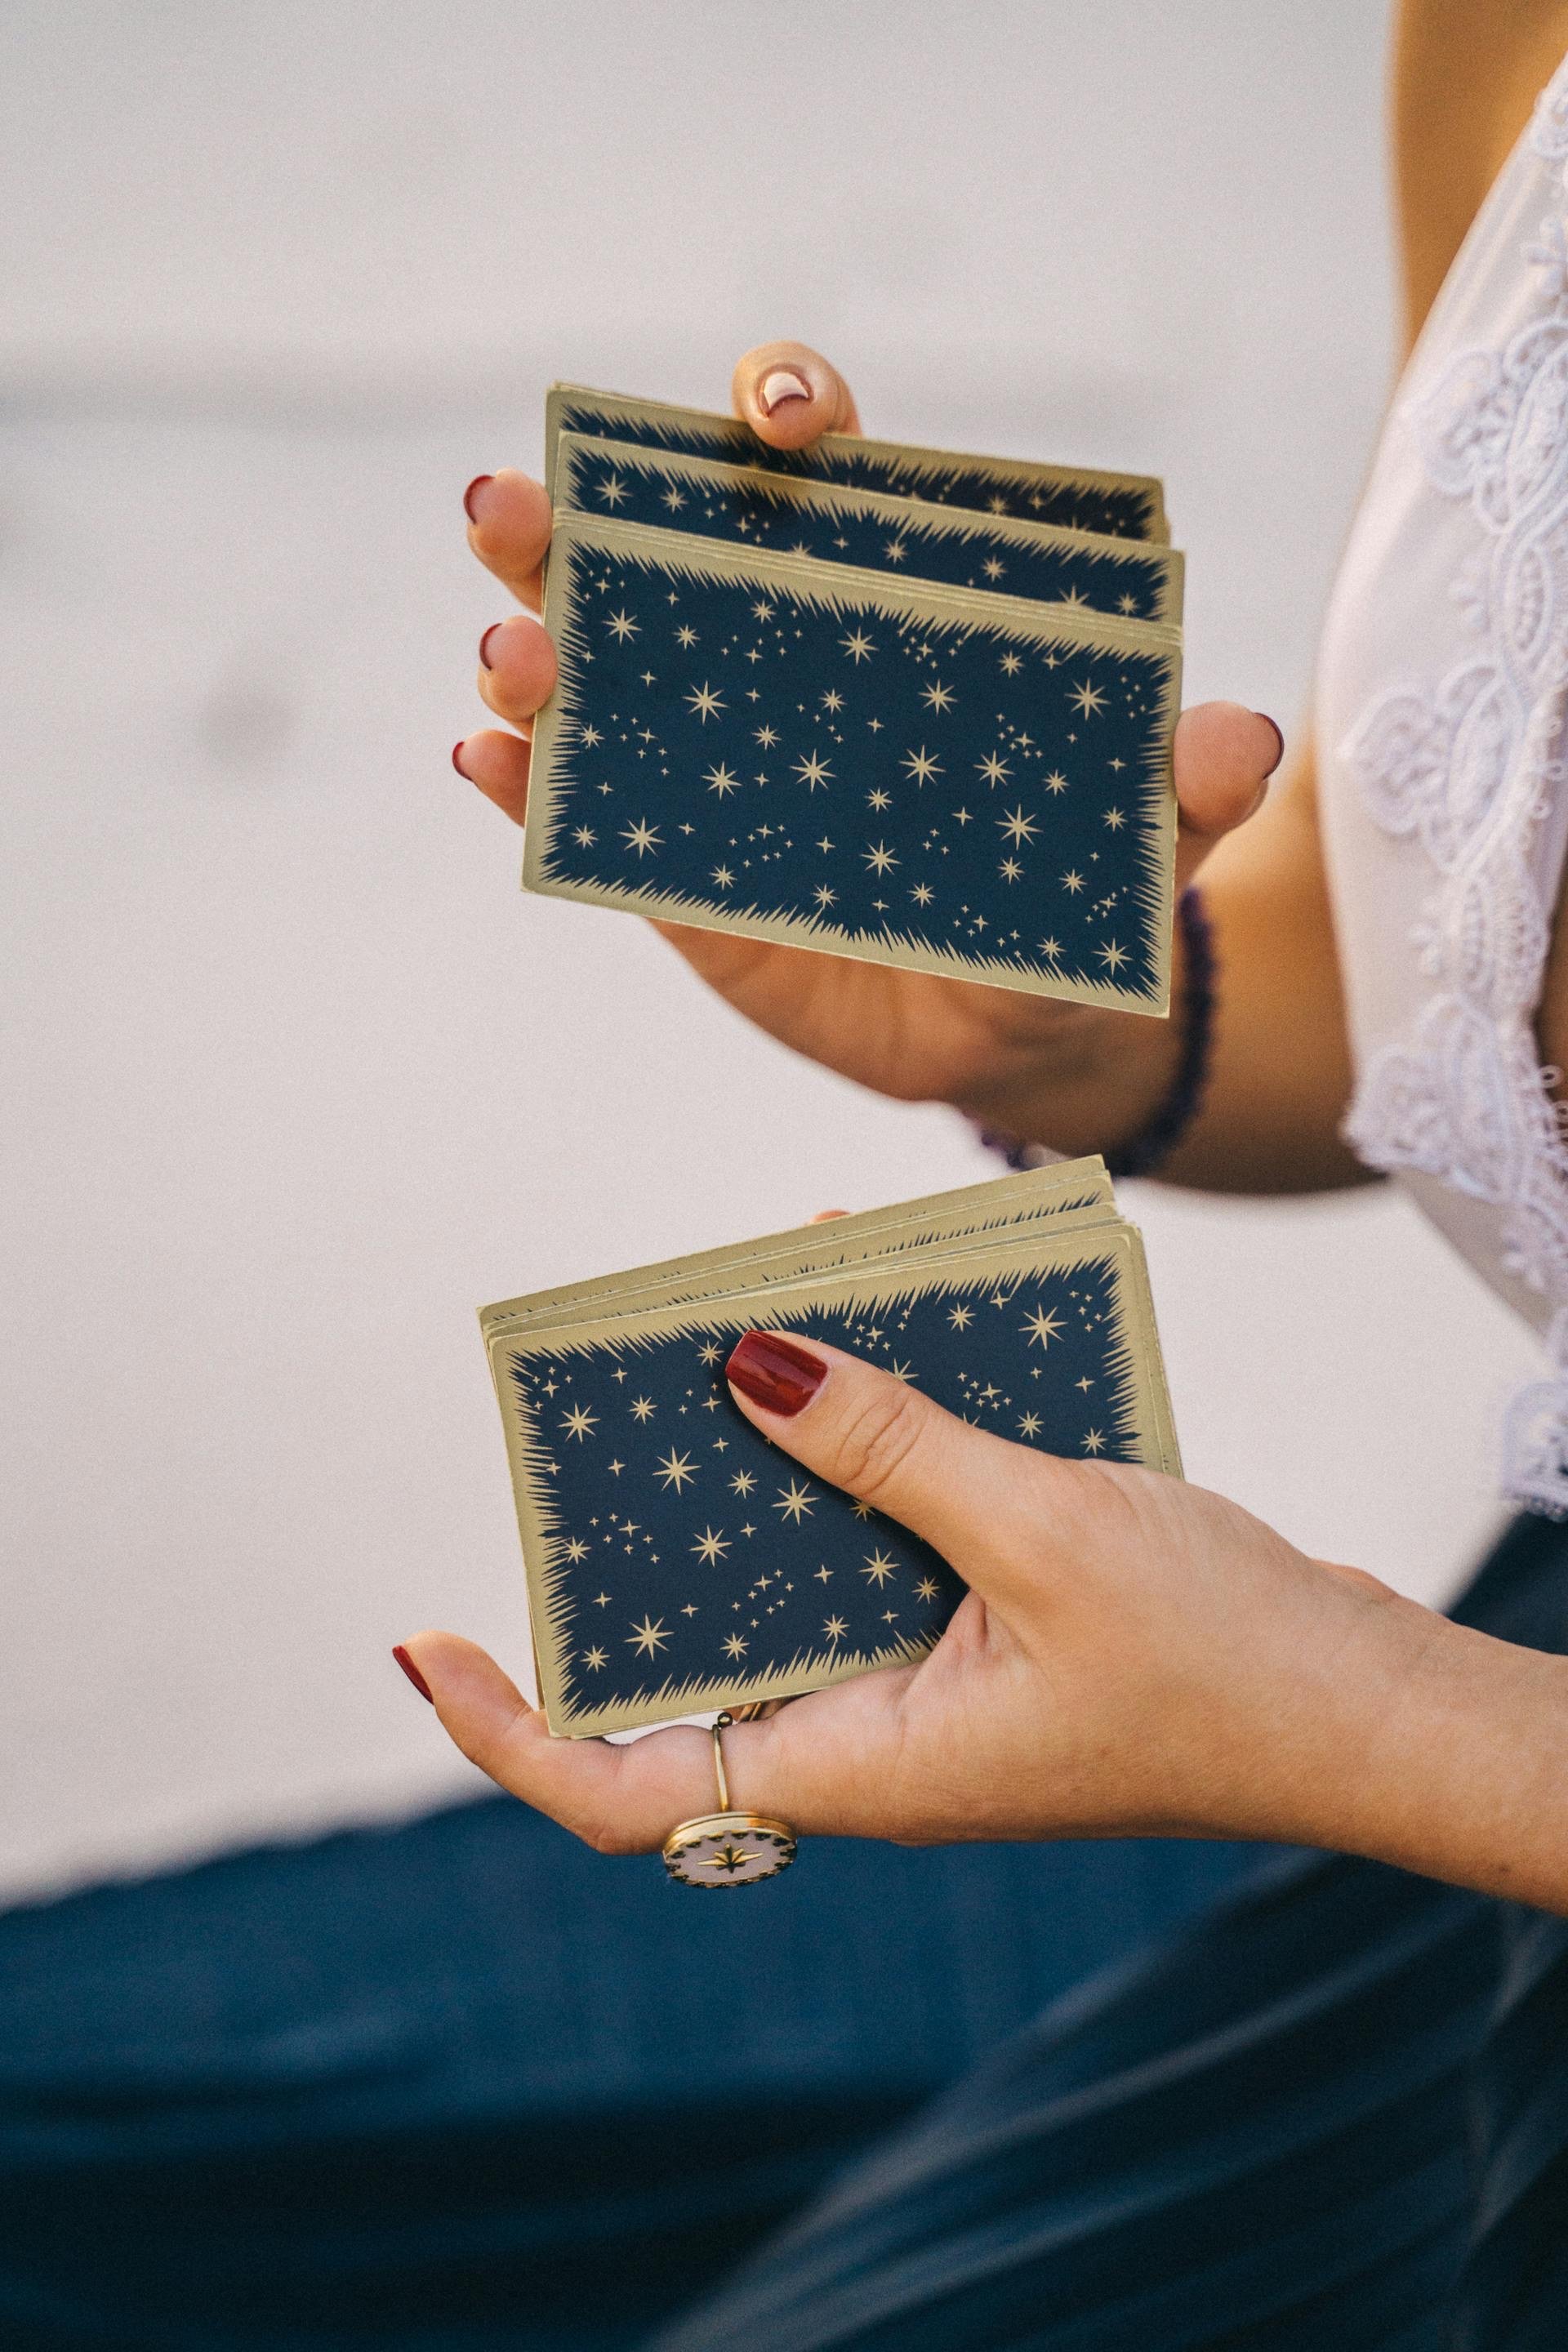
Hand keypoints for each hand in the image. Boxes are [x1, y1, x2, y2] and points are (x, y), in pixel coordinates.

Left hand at [395, 1330, 1432, 1861]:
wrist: (1373, 1701)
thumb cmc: (1229, 1664)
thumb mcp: (1044, 1536)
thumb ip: (887, 1449)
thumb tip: (741, 1367)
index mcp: (861, 1764)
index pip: (626, 1793)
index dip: (511, 1732)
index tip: (427, 1644)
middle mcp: (874, 1729)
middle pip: (699, 1647)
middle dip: (641, 1529)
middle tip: (602, 1401)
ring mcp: (932, 1676)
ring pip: (797, 1565)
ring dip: (768, 1452)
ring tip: (743, 1318)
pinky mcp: (990, 1618)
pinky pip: (887, 1526)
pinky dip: (872, 1437)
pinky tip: (883, 1328)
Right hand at [454, 341, 1283, 1147]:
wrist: (1015, 1029)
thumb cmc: (1073, 894)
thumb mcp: (1143, 843)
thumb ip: (1183, 792)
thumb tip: (1240, 742)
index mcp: (879, 612)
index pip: (817, 479)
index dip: (786, 415)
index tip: (782, 426)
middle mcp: (770, 664)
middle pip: (655, 554)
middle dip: (579, 514)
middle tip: (519, 501)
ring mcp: (706, 762)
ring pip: (592, 669)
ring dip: (530, 639)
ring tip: (510, 651)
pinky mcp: (669, 868)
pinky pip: (578, 809)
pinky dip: (522, 781)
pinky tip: (486, 762)